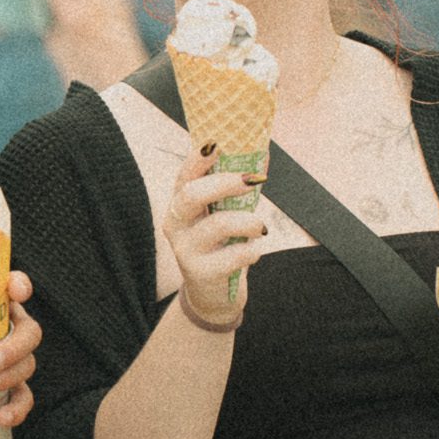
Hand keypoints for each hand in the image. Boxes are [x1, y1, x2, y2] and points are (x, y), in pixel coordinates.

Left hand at [0, 271, 39, 424]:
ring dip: (11, 376)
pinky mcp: (12, 385)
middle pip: (30, 331)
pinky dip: (16, 407)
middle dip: (15, 346)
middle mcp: (9, 328)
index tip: (14, 291)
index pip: (14, 286)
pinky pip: (23, 396)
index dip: (20, 286)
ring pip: (28, 364)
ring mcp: (13, 358)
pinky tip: (0, 417)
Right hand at [162, 144, 266, 323]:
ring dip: (249, 221)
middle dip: (225, 183)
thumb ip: (237, 190)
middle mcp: (176, 224)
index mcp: (180, 204)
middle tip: (252, 180)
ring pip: (219, 225)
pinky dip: (252, 250)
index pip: (184, 176)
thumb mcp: (224, 215)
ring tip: (261, 227)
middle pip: (193, 195)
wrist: (212, 295)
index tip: (218, 143)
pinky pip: (234, 255)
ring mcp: (186, 250)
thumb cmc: (221, 245)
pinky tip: (254, 252)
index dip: (198, 159)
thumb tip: (262, 156)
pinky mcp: (202, 273)